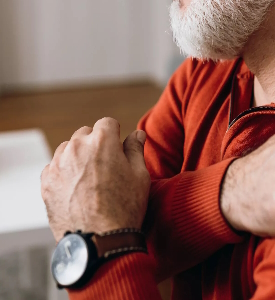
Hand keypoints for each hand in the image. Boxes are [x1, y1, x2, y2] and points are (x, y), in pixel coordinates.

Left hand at [41, 117, 150, 241]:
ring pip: (68, 149)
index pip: (107, 123)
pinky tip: (77, 189)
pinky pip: (55, 167)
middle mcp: (77, 147)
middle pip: (86, 133)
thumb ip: (135, 149)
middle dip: (95, 144)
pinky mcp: (46, 182)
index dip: (115, 135)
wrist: (99, 241)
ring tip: (90, 179)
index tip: (118, 149)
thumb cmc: (125, 207)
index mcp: (102, 141)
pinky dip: (64, 172)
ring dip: (78, 156)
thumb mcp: (140, 175)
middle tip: (106, 166)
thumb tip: (137, 134)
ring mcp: (58, 164)